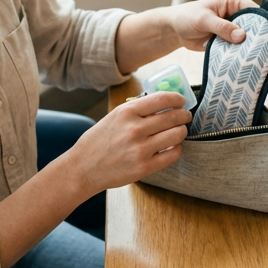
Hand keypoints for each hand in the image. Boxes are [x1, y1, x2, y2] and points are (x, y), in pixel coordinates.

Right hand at [59, 92, 190, 194]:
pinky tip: (172, 147)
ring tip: (179, 131)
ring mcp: (141, 149)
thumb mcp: (114, 117)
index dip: (177, 99)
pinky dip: (177, 149)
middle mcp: (135, 129)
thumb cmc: (98, 141)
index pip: (162, 99)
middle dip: (184, 115)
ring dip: (182, 131)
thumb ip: (137, 110)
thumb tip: (164, 104)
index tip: (182, 101)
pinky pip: (173, 154)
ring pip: (177, 135)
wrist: (83, 168)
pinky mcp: (145, 167)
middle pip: (173, 117)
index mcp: (126, 112)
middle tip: (185, 117)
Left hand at [165, 0, 258, 49]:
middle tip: (258, 50)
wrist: (175, 30)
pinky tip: (242, 60)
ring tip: (251, 57)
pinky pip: (238, 47)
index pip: (253, 11)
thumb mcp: (204, 20)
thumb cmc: (187, 17)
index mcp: (233, 1)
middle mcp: (236, 13)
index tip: (264, 37)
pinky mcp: (229, 39)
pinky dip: (239, 53)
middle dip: (254, 37)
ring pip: (247, 38)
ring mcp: (233, 27)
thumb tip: (241, 36)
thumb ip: (222, 27)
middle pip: (254, 26)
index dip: (260, 23)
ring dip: (246, 47)